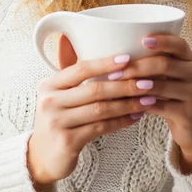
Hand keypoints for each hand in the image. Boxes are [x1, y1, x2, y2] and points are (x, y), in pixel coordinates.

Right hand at [27, 35, 154, 185]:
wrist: (43, 156)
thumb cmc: (58, 117)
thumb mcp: (58, 92)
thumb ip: (68, 68)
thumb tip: (67, 35)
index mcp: (49, 84)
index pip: (80, 68)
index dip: (105, 63)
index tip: (129, 59)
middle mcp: (50, 101)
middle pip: (94, 89)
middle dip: (124, 85)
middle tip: (148, 82)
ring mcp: (57, 122)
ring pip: (101, 109)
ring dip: (128, 104)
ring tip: (147, 100)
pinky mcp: (68, 142)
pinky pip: (101, 128)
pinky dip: (121, 121)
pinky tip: (135, 117)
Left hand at [123, 34, 191, 169]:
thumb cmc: (171, 92)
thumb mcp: (167, 73)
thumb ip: (151, 60)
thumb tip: (118, 53)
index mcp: (189, 57)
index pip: (178, 44)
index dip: (162, 41)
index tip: (142, 40)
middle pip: (165, 64)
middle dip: (138, 67)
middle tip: (116, 73)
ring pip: (162, 86)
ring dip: (137, 87)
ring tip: (118, 87)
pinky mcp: (189, 113)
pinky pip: (161, 107)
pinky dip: (143, 105)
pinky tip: (128, 104)